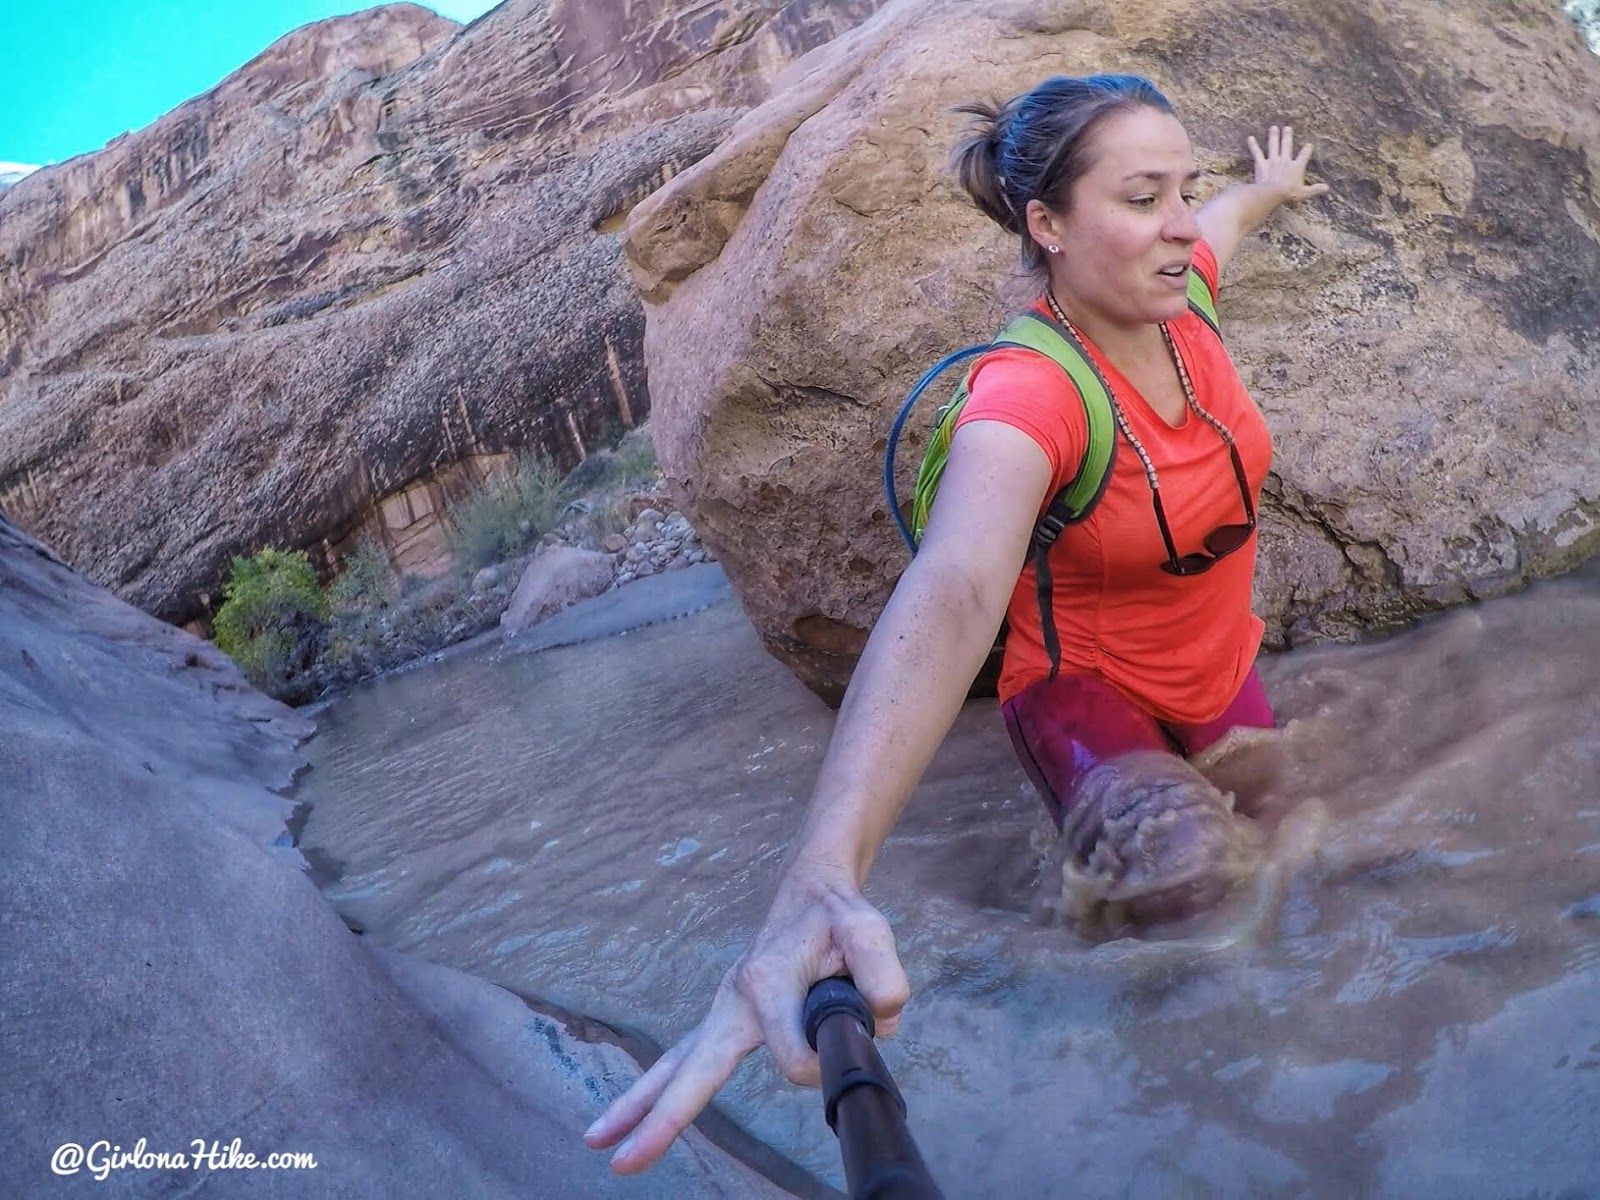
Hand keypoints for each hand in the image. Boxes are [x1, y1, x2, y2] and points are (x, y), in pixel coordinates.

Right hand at [583, 864, 910, 1173]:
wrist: (812, 893)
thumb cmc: (839, 916)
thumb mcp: (870, 933)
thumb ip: (882, 977)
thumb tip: (876, 1024)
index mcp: (768, 982)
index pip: (794, 1057)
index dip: (826, 1061)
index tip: (850, 1037)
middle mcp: (734, 999)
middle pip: (691, 1068)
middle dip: (660, 1115)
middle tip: (623, 1160)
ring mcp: (722, 1009)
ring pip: (675, 1066)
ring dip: (639, 1106)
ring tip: (600, 1143)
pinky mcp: (724, 1017)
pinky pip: (684, 1059)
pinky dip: (655, 1088)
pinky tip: (628, 1116)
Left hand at [1246, 125, 1329, 203]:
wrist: (1273, 193)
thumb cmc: (1289, 193)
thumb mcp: (1304, 193)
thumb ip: (1315, 189)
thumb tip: (1327, 188)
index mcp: (1297, 166)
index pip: (1304, 155)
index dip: (1307, 149)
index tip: (1309, 145)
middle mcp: (1285, 160)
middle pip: (1287, 145)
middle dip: (1287, 136)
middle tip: (1287, 128)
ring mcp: (1273, 161)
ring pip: (1273, 145)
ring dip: (1273, 136)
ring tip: (1273, 128)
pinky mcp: (1262, 164)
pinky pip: (1257, 153)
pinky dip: (1253, 145)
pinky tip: (1250, 138)